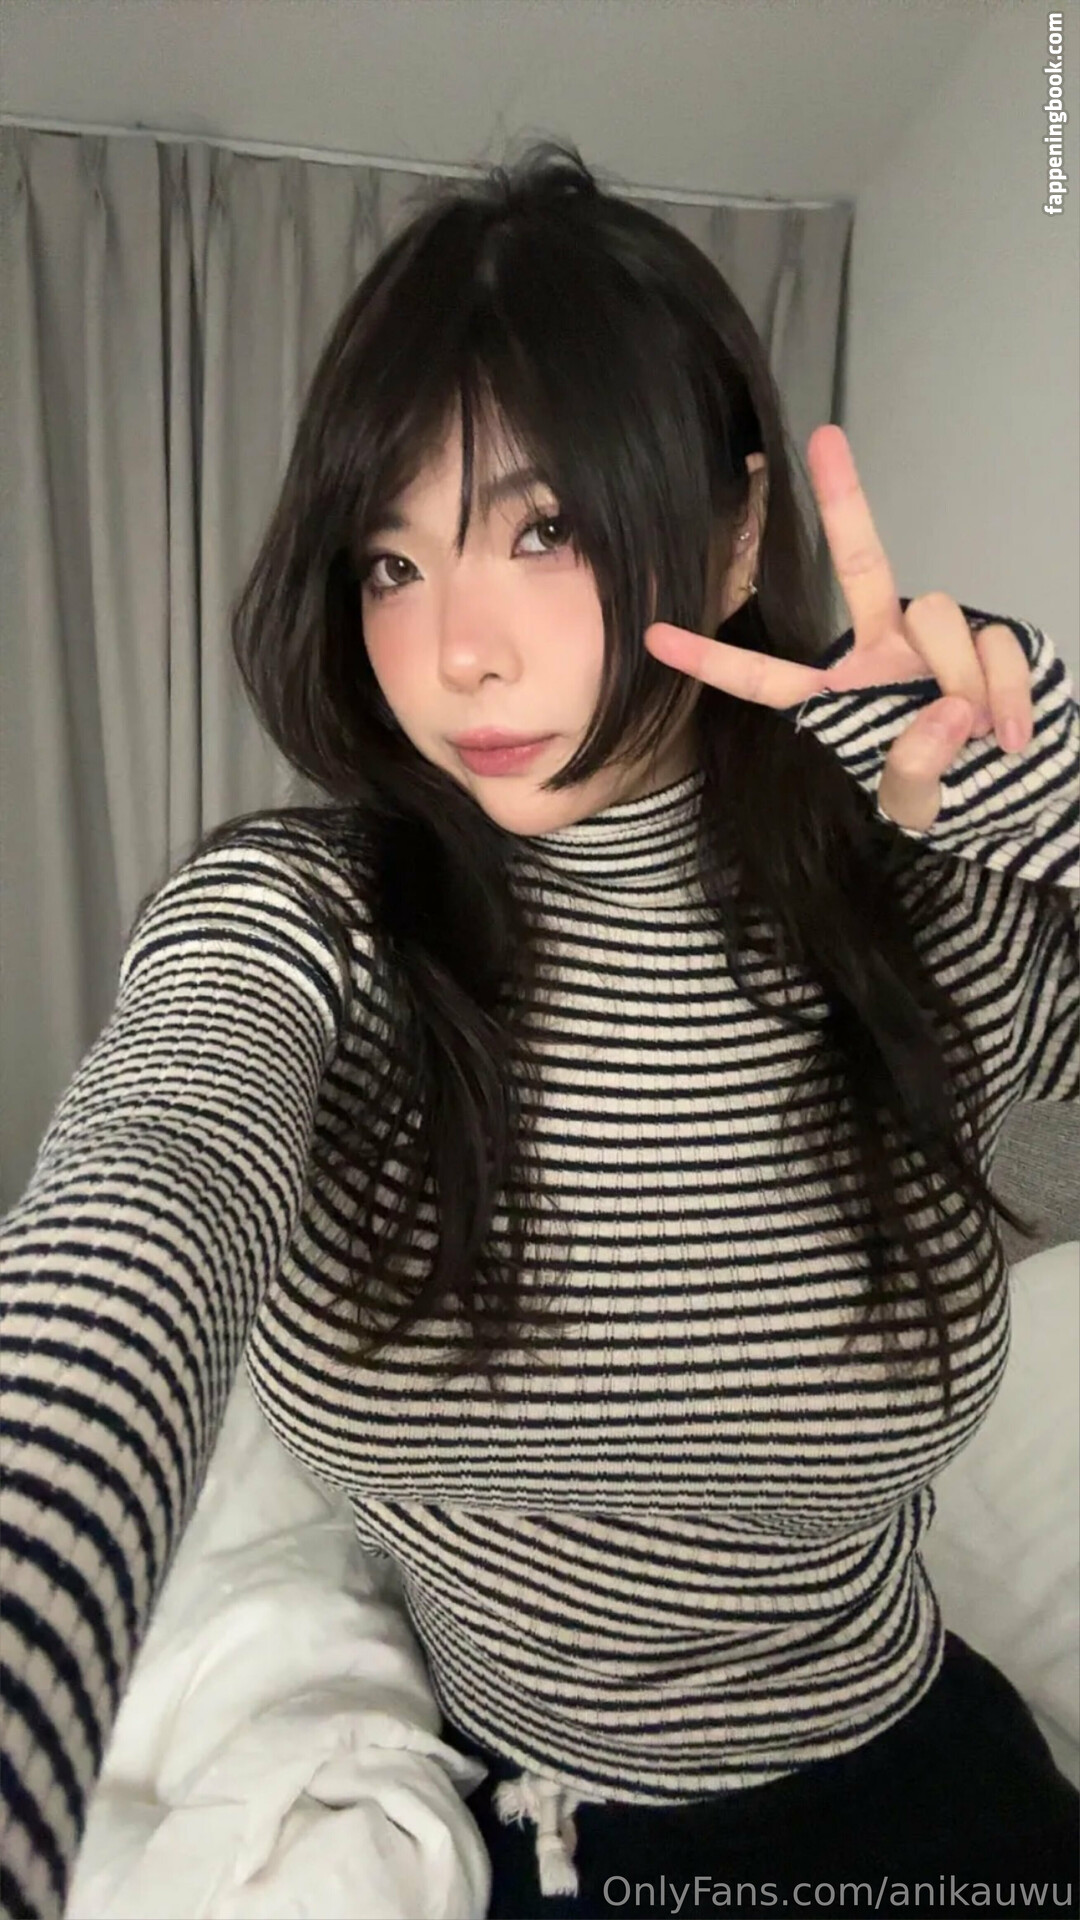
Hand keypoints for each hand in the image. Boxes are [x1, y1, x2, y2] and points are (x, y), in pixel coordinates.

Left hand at [643, 425, 1033, 829]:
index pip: (766, 678)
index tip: (653, 635)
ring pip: (939, 617)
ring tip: (978, 737)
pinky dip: (1008, 696)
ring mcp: (939, 639)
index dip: (712, 659)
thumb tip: (946, 712)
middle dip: (844, 500)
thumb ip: (914, 770)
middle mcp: (884, 650)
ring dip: (961, 682)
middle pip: (861, 566)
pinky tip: (1010, 736)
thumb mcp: (916, 802)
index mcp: (842, 692)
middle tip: (825, 439)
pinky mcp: (995, 637)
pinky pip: (997, 645)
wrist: (1020, 789)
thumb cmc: (953, 788)